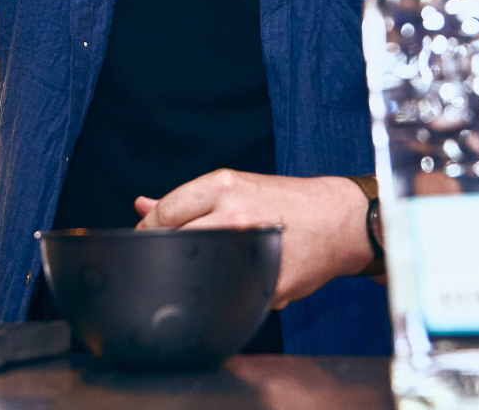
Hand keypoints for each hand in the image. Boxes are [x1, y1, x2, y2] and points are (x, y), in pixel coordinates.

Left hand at [134, 170, 372, 307]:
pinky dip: (227, 291)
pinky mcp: (268, 282)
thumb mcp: (234, 187)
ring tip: (203, 269)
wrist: (338, 219)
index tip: (143, 240)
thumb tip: (141, 205)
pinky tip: (236, 281)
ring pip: (200, 272)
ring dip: (194, 274)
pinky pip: (231, 292)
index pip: (166, 212)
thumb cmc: (284, 200)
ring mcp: (251, 249)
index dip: (147, 230)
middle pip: (177, 241)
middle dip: (166, 253)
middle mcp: (235, 214)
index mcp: (224, 187)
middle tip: (167, 260)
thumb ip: (186, 199)